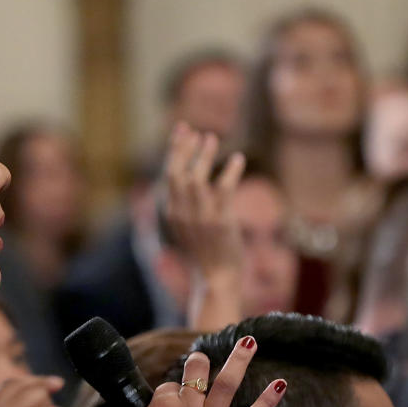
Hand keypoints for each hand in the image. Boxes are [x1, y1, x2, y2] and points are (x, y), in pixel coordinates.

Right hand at [110, 336, 284, 406]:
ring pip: (227, 383)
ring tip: (248, 342)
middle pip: (195, 375)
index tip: (167, 405)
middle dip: (198, 363)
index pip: (166, 389)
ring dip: (239, 360)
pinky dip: (268, 401)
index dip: (167, 396)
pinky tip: (281, 385)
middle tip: (200, 358)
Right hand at [162, 122, 245, 277]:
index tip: (183, 129)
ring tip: (212, 137)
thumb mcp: (189, 226)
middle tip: (195, 130)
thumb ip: (186, 204)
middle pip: (175, 173)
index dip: (175, 149)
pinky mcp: (219, 222)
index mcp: (171, 212)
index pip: (169, 174)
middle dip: (183, 148)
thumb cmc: (207, 252)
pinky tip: (238, 158)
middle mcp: (180, 213)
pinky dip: (229, 172)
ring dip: (203, 156)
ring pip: (194, 179)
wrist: (216, 277)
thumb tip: (189, 179)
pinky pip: (222, 191)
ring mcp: (199, 218)